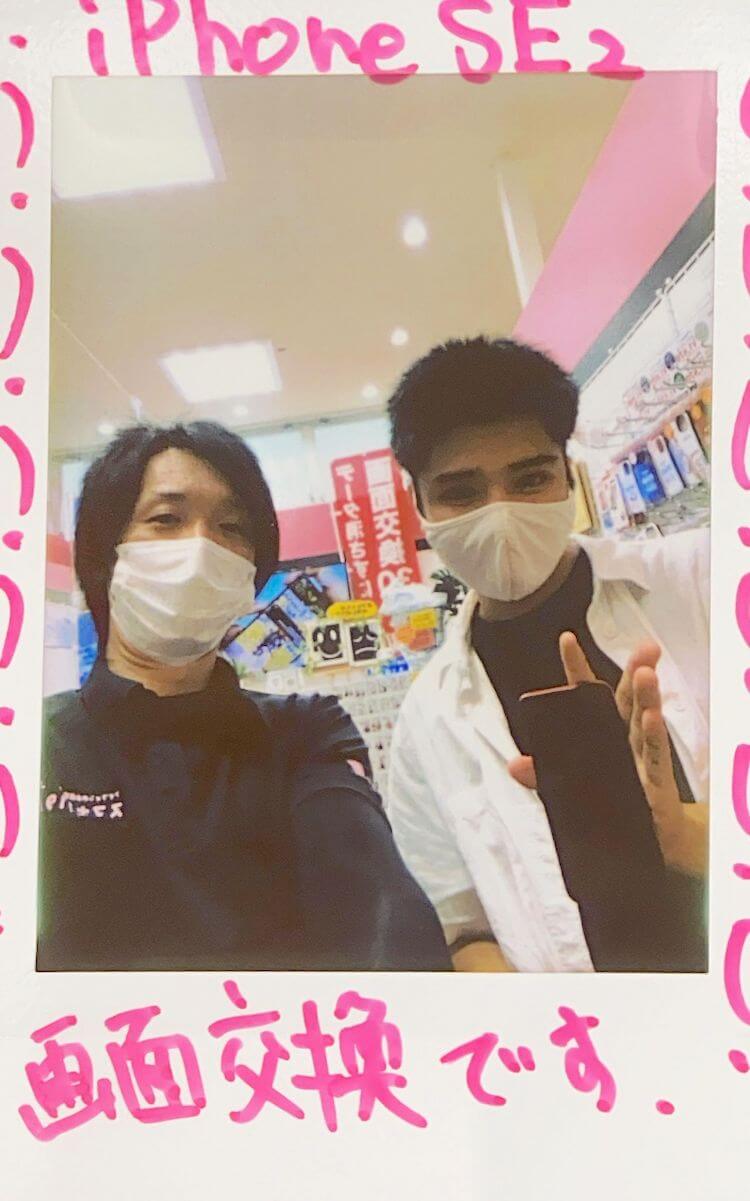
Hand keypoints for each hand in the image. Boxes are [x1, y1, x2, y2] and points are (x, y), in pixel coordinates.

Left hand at [508, 632, 706, 878]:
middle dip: (634, 673)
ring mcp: (643, 759)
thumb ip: (546, 776)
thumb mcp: (573, 790)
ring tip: (648, 672)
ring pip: (644, 722)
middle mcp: (625, 741)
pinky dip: (654, 737)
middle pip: (627, 701)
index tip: (566, 638)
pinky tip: (654, 717)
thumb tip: (515, 764)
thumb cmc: (614, 805)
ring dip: (646, 697)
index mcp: (604, 736)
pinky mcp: (657, 783)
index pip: (589, 697)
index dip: (576, 669)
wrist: (651, 843)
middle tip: (645, 649)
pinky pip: (656, 757)